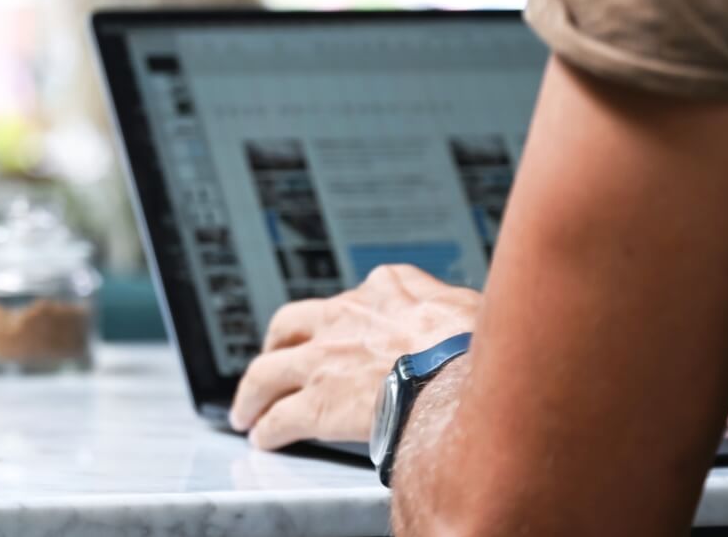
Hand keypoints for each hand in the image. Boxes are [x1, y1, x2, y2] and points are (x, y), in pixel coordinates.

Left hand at [229, 264, 480, 449]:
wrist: (465, 378)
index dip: (336, 319)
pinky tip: (263, 437)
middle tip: (271, 358)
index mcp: (385, 289)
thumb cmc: (480, 347)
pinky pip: (281, 417)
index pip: (350, 299)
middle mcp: (345, 316)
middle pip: (290, 325)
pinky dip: (268, 428)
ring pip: (268, 372)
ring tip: (246, 409)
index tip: (333, 330)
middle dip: (277, 343)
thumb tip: (461, 317)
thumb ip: (448, 308)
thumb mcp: (468, 305)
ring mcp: (325, 359)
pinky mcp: (318, 403)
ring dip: (253, 392)